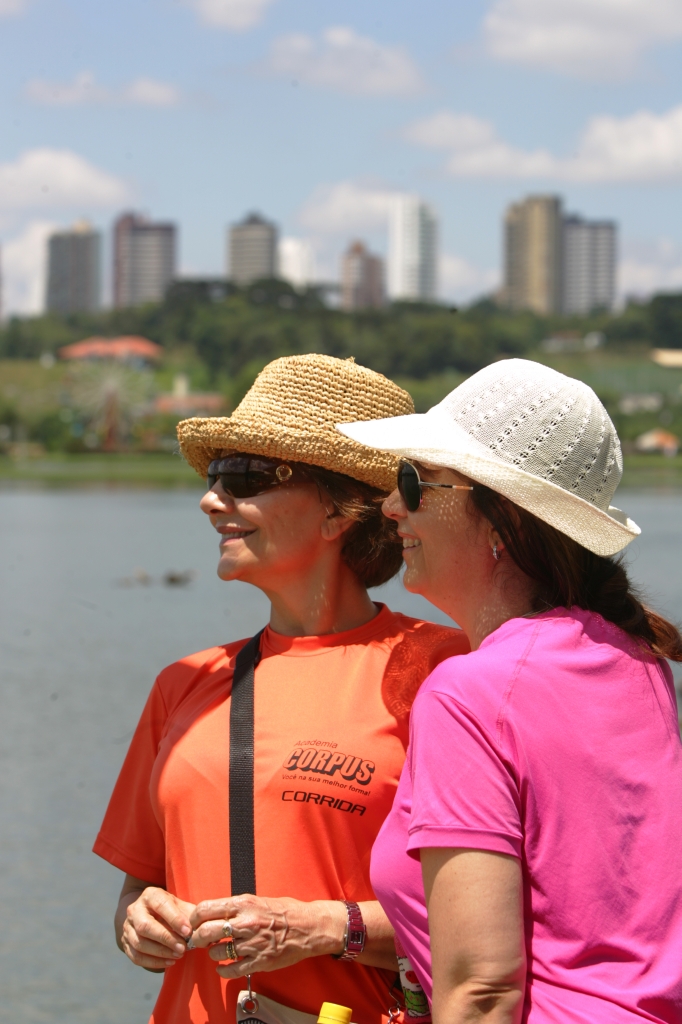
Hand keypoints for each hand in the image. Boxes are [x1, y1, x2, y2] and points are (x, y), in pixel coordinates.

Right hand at [119, 885, 195, 972]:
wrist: (146, 912)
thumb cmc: (169, 909)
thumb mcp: (178, 904)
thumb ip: (189, 913)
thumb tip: (201, 927)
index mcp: (150, 895)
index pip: (161, 905)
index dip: (174, 918)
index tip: (188, 931)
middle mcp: (135, 910)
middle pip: (145, 926)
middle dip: (166, 938)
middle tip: (183, 948)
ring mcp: (128, 927)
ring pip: (139, 943)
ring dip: (160, 952)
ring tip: (178, 955)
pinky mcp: (125, 943)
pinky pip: (136, 956)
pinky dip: (153, 962)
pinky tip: (169, 962)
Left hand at [189, 895, 345, 978]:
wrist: (308, 926)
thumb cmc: (283, 911)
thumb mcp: (257, 900)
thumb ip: (235, 907)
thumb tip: (212, 914)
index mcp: (243, 903)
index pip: (206, 909)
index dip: (194, 918)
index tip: (193, 923)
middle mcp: (245, 922)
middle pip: (207, 932)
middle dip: (197, 938)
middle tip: (198, 941)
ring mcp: (252, 943)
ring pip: (217, 953)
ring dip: (212, 954)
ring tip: (216, 952)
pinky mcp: (259, 961)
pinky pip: (232, 970)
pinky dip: (222, 971)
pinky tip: (222, 968)